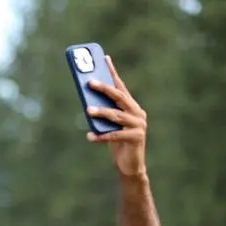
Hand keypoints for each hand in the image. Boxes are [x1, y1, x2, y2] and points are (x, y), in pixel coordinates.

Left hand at [86, 55, 147, 176]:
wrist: (130, 166)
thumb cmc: (118, 144)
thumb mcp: (110, 125)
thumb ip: (104, 114)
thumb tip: (87, 102)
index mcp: (132, 106)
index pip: (121, 86)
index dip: (112, 73)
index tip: (104, 58)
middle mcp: (138, 113)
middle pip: (119, 97)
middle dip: (104, 88)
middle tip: (89, 82)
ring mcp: (138, 125)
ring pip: (116, 115)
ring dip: (101, 112)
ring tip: (87, 109)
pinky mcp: (136, 138)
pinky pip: (115, 135)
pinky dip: (101, 135)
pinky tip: (89, 136)